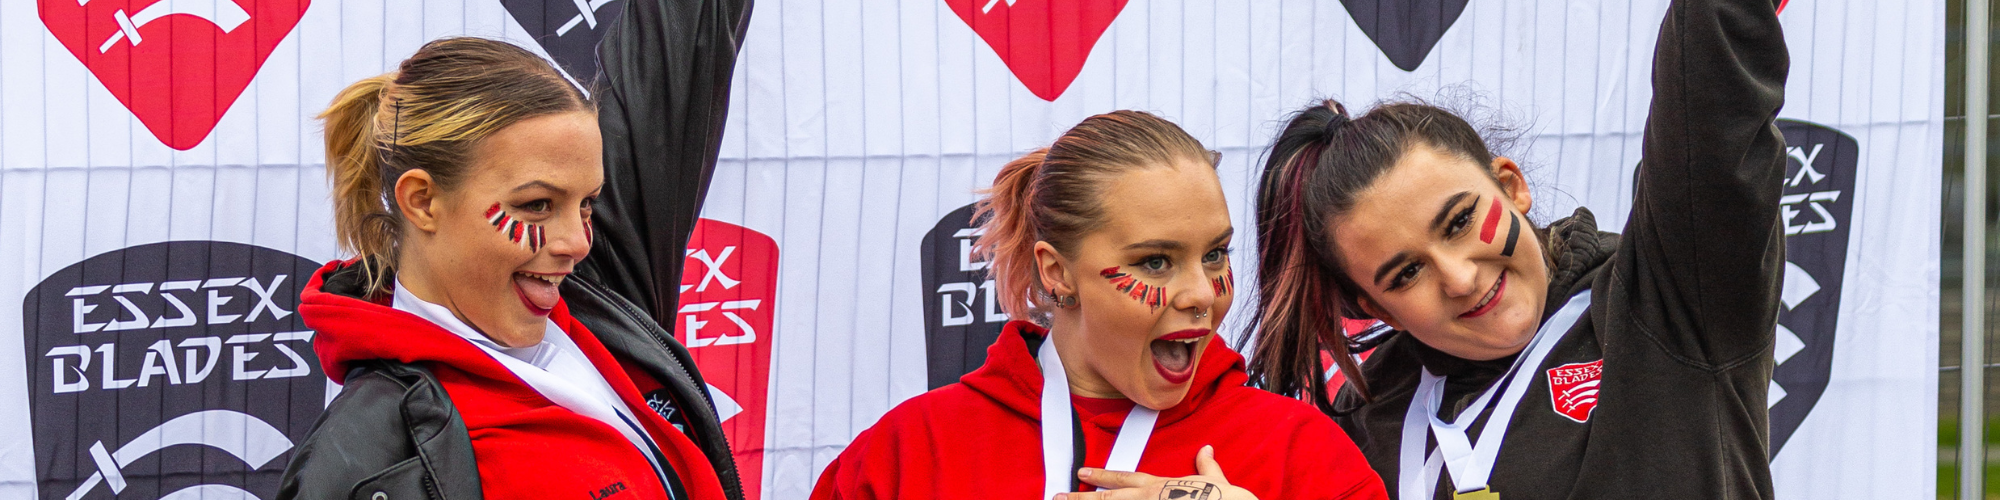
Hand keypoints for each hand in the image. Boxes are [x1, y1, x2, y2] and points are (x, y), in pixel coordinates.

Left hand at [1055, 446, 1257, 499]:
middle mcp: (1146, 497)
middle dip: (1081, 498)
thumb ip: (1206, 465)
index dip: (1101, 476)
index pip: (1123, 478)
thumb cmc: (1222, 496)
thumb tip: (1207, 450)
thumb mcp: (1214, 478)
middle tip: (1057, 497)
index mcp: (1158, 485)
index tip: (1082, 473)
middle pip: (1107, 498)